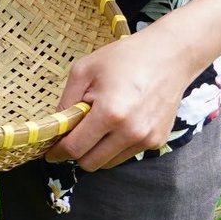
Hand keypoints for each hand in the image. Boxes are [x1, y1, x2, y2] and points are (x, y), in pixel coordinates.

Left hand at [45, 25, 203, 171]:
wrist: (170, 56)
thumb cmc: (124, 58)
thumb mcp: (84, 70)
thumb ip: (66, 102)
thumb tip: (55, 127)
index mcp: (110, 114)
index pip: (75, 148)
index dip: (58, 152)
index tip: (50, 151)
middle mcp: (130, 132)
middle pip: (91, 163)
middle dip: (76, 153)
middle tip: (72, 136)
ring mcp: (147, 139)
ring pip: (109, 162)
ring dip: (96, 151)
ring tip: (97, 125)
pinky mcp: (157, 141)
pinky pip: (126, 154)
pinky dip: (115, 146)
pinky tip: (116, 124)